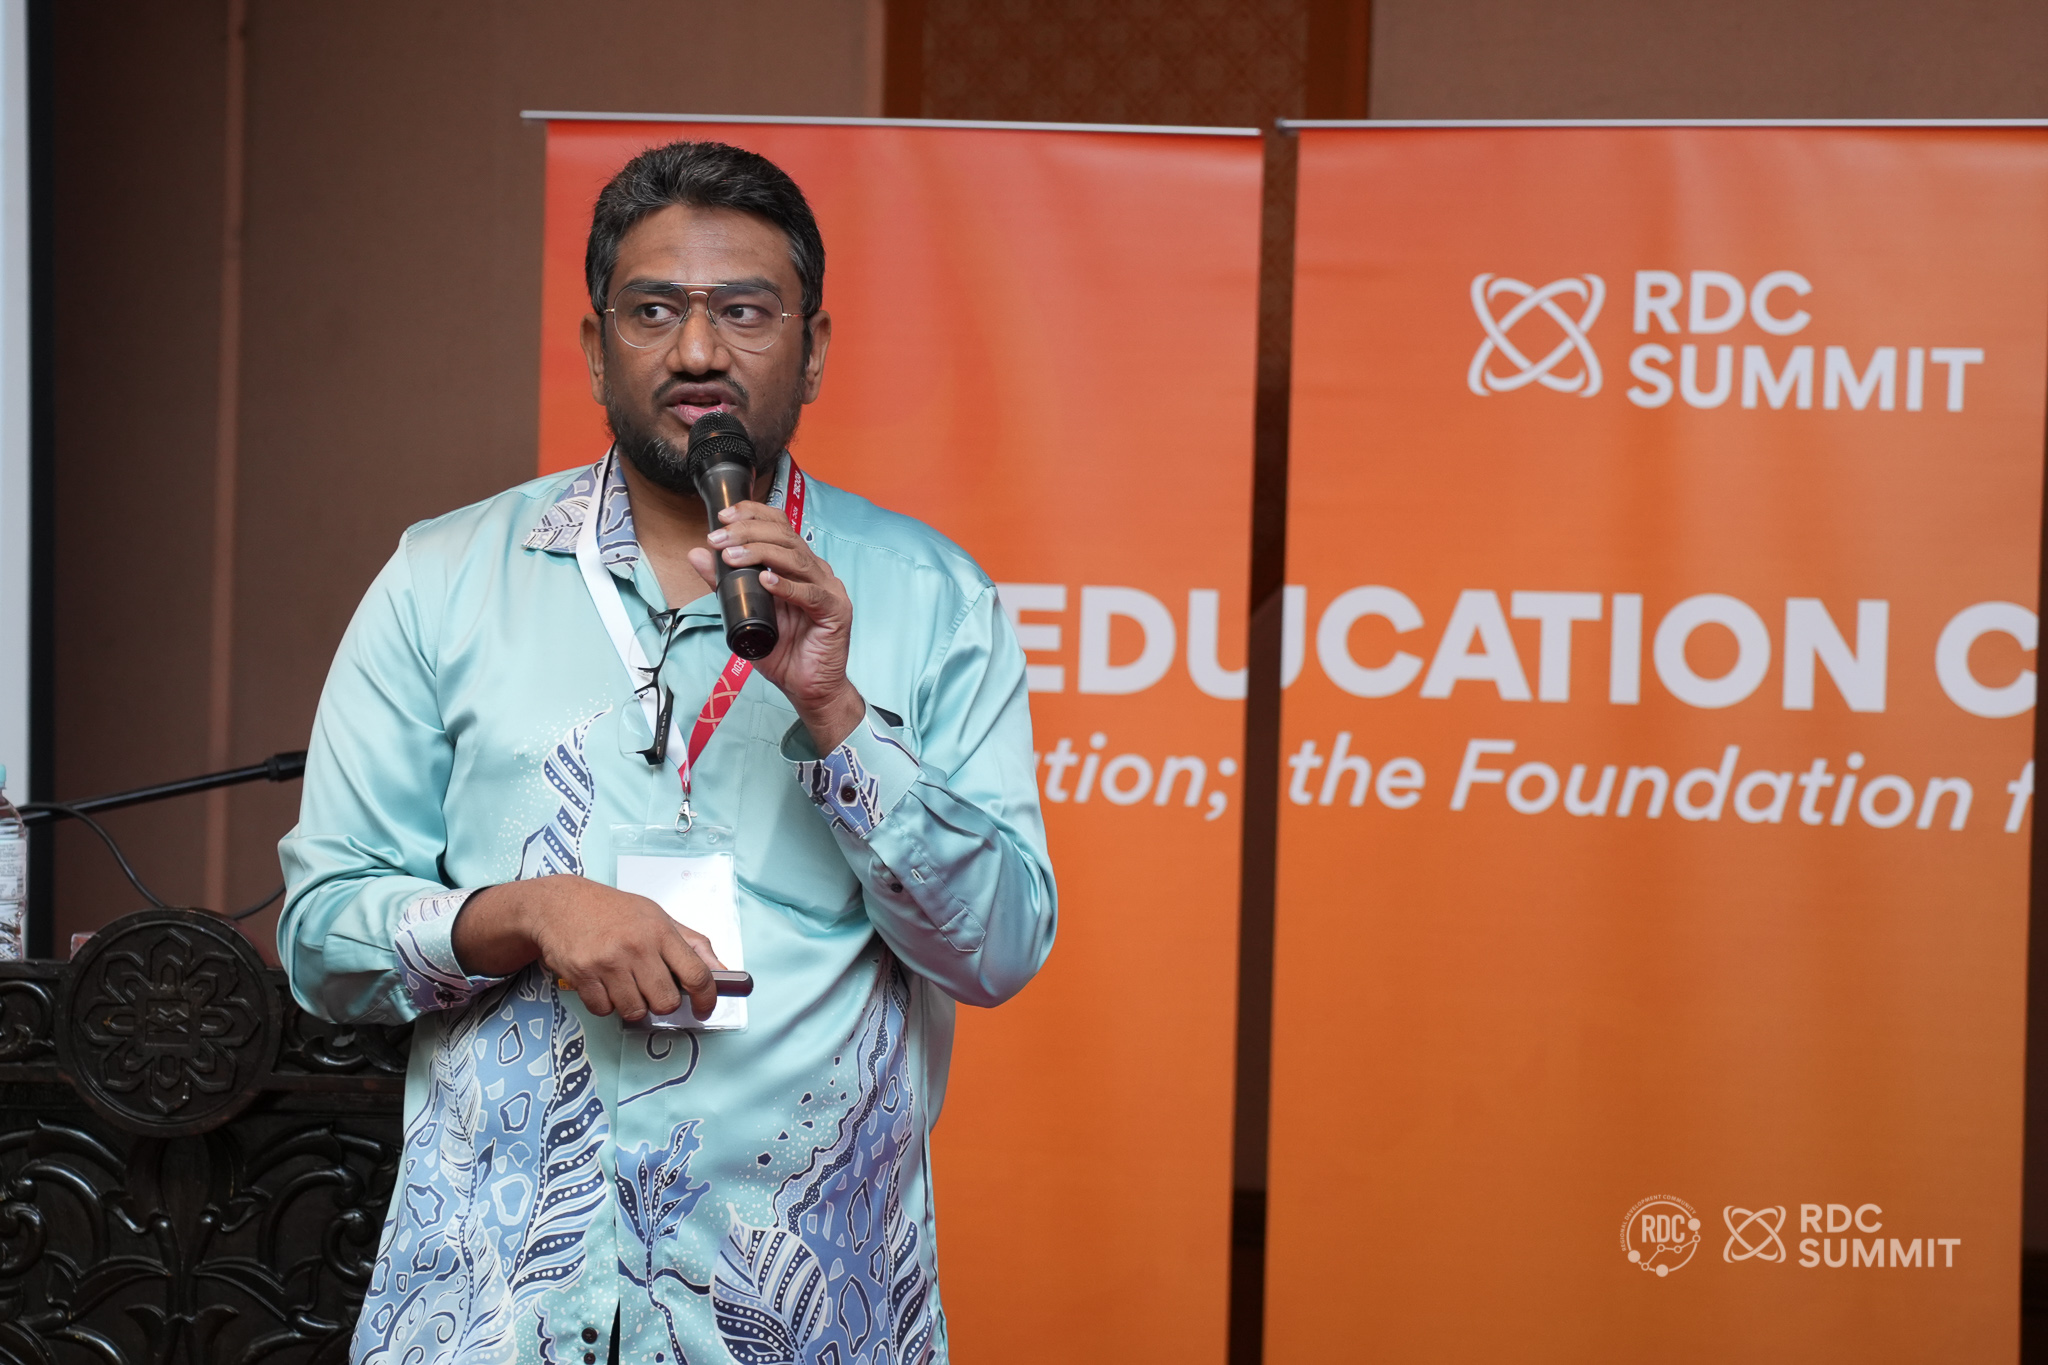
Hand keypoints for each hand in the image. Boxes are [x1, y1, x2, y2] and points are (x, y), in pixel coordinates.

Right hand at [451, 876, 724, 1020]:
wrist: (560, 903)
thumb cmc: (614, 911)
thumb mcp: (657, 917)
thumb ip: (692, 944)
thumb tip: (722, 971)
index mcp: (661, 932)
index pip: (698, 974)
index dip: (707, 999)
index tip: (704, 1009)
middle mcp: (637, 947)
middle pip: (665, 1002)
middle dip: (662, 1004)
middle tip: (652, 990)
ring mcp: (608, 962)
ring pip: (635, 1011)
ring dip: (632, 1005)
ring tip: (624, 984)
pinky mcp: (582, 975)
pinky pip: (604, 1010)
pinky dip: (605, 1004)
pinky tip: (602, 984)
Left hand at [689, 501, 863, 750]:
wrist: (809, 689)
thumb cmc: (783, 652)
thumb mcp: (744, 614)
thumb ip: (724, 585)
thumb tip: (697, 555)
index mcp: (798, 567)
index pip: (780, 527)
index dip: (754, 515)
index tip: (724, 517)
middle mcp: (815, 572)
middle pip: (786, 537)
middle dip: (749, 533)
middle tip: (719, 540)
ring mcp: (828, 589)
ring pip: (796, 558)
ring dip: (761, 553)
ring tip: (733, 557)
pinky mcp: (836, 611)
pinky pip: (811, 593)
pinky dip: (787, 585)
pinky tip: (766, 581)